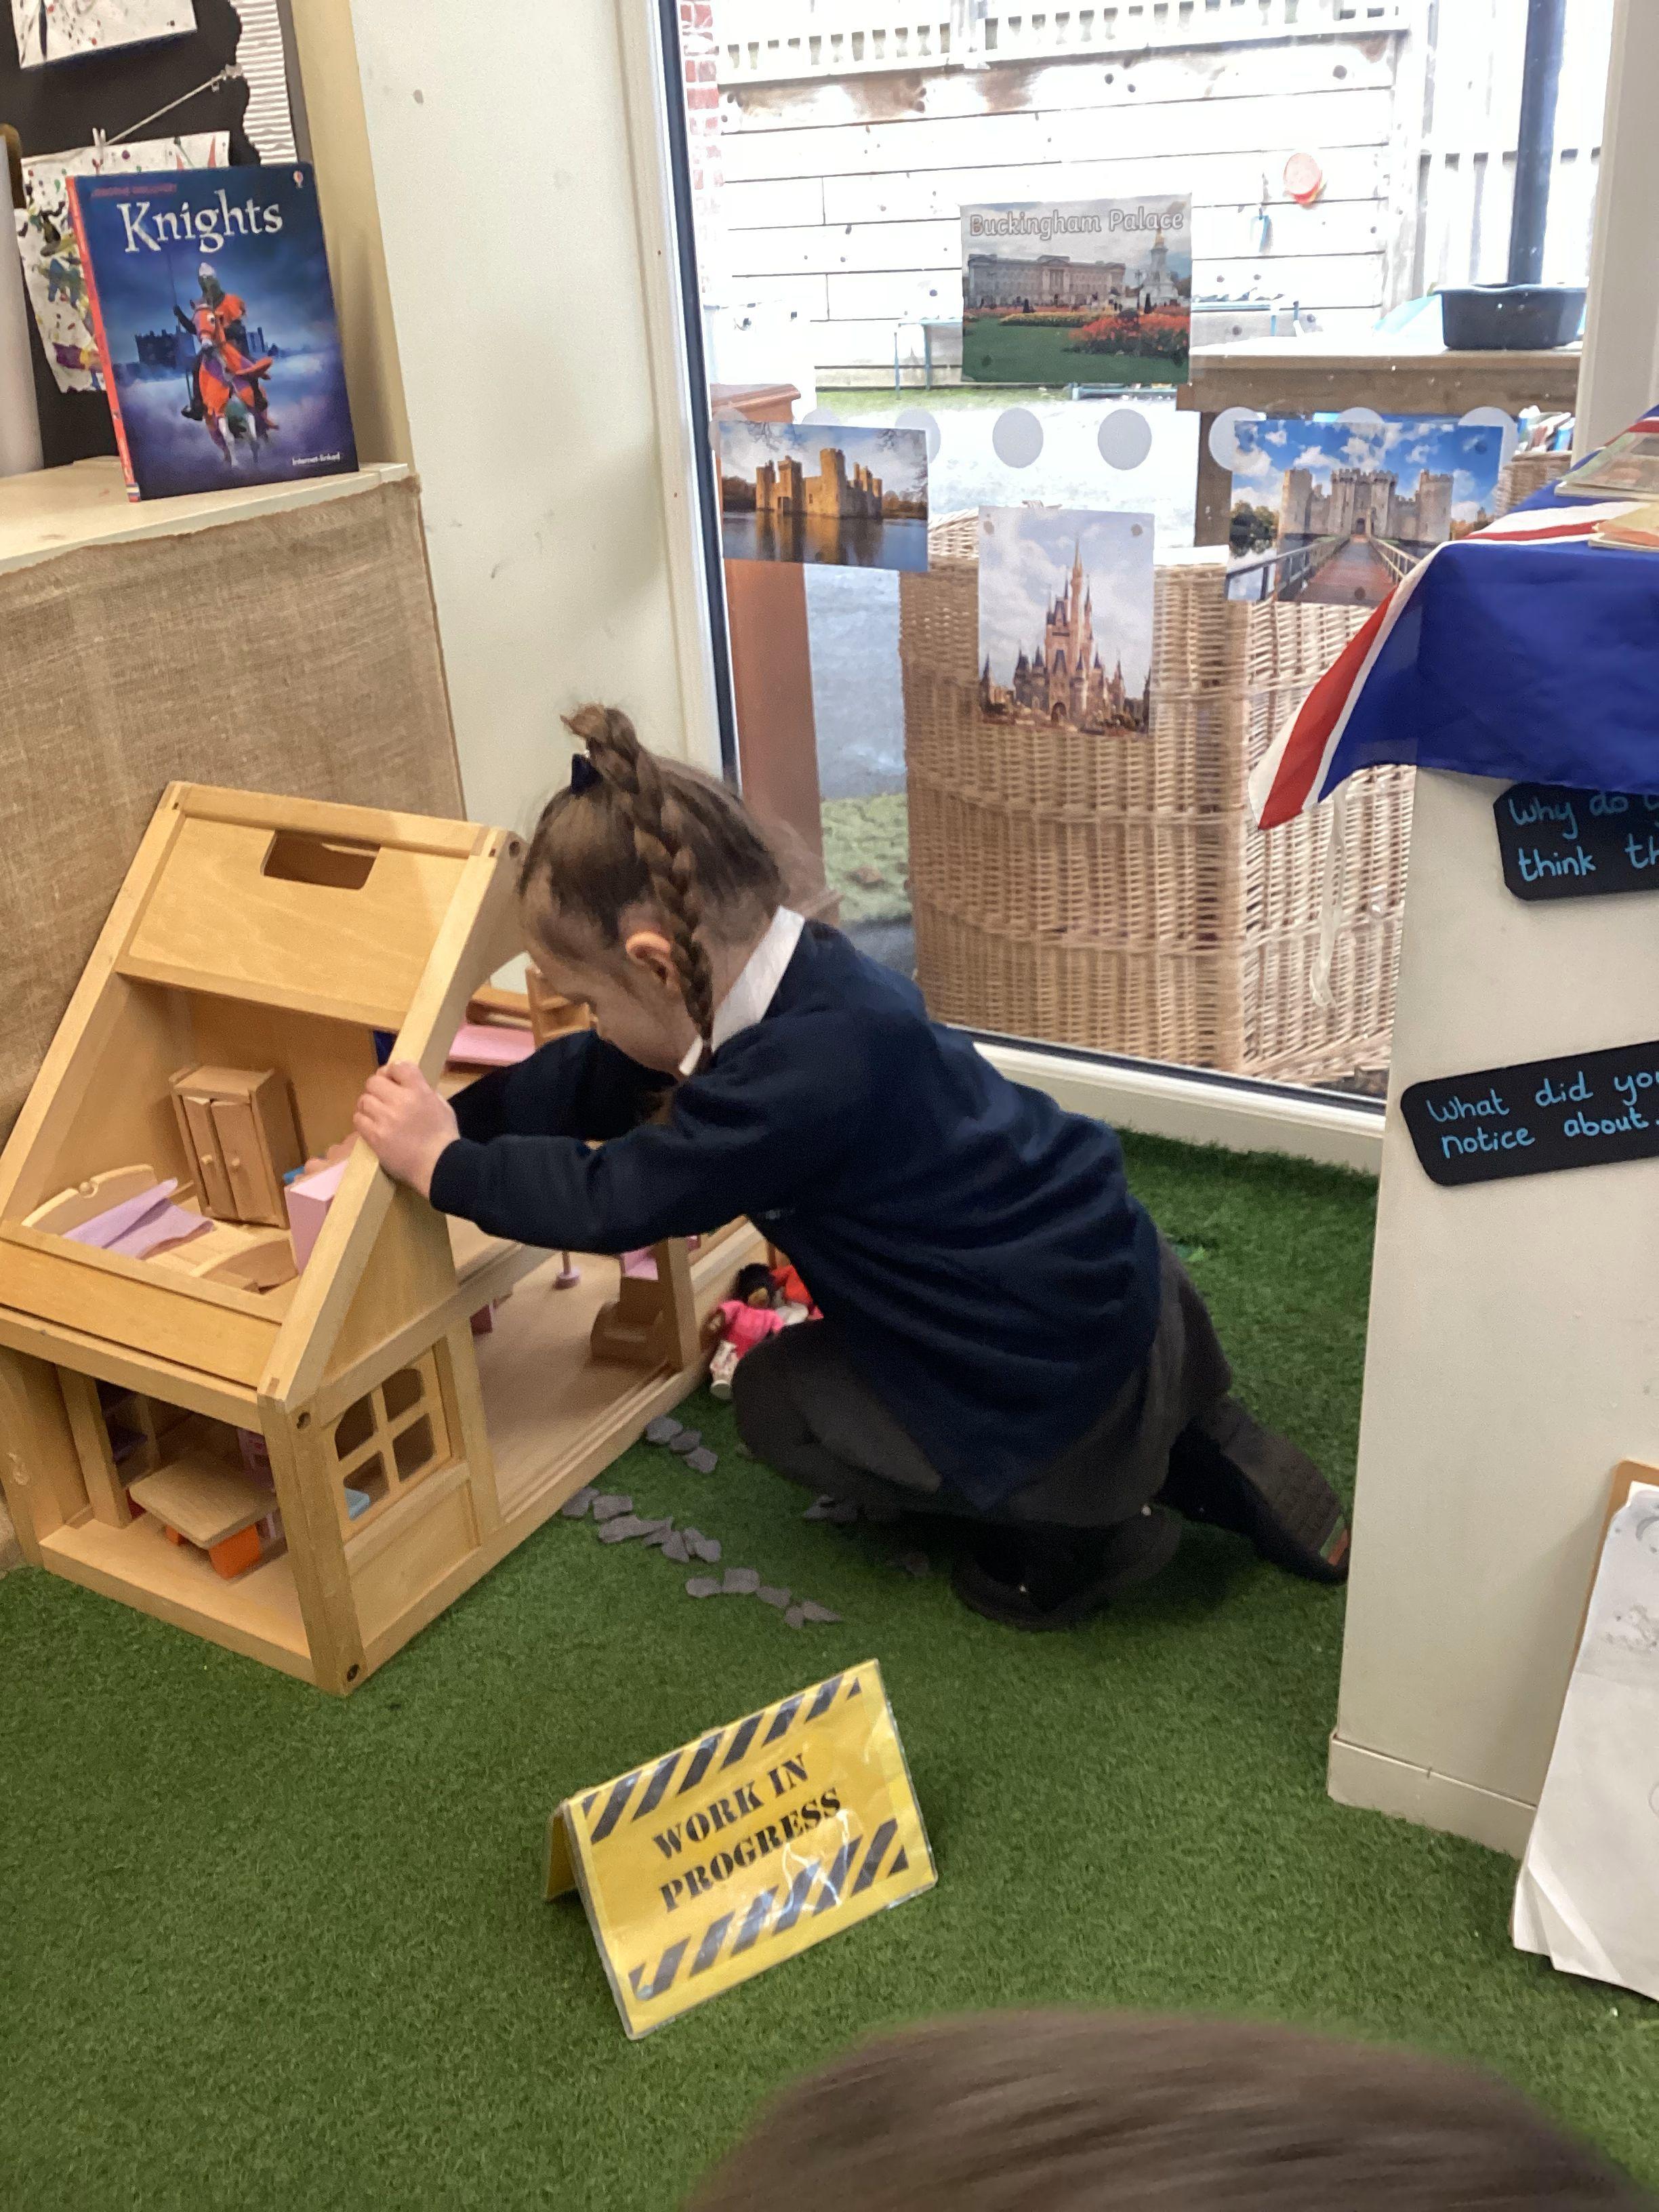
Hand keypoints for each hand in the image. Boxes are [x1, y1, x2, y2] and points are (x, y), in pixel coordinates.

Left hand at [352, 1063, 458, 1197]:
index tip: (392, 1079)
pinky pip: (358, 1119)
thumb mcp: (442, 1106)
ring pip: (364, 1100)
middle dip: (377, 1088)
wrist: (438, 1167)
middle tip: (382, 1098)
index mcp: (420, 1091)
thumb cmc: (444, 1138)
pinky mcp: (375, 1136)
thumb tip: (407, 1084)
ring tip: (377, 1115)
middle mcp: (401, 1101)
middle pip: (374, 1081)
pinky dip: (363, 1121)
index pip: (398, 1066)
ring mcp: (386, 1119)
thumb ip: (424, 1091)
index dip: (392, 1071)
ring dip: (369, 1105)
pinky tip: (372, 1127)